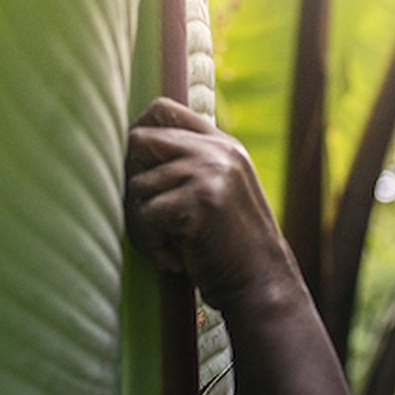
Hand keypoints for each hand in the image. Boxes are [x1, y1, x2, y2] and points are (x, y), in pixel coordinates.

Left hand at [125, 97, 302, 315]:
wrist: (264, 285)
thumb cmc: (231, 247)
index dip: (140, 136)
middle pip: (139, 140)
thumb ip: (191, 165)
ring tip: (168, 247)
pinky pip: (146, 215)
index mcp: (223, 145)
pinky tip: (175, 260)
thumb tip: (130, 147)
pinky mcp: (200, 202)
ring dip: (142, 224)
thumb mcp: (220, 192)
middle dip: (133, 181)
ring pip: (137, 185)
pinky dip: (152, 245)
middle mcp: (217, 152)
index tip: (141, 173)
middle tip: (150, 217)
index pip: (162, 109)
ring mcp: (210, 173)